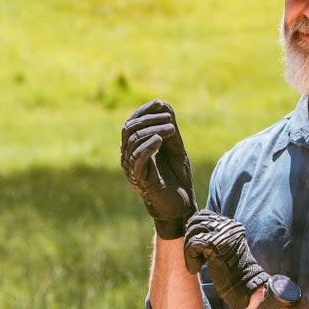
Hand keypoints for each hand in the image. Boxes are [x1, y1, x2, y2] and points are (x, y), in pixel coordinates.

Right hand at [120, 99, 197, 238]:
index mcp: (135, 147)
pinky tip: (161, 140)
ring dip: (154, 130)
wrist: (180, 205)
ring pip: (134, 141)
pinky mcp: (140, 179)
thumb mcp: (175, 147)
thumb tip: (163, 104)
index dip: (143, 110)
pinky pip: (138, 159)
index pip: (131, 122)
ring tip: (172, 129)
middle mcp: (129, 156)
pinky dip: (148, 146)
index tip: (160, 103)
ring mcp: (132, 168)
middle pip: (129, 129)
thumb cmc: (176, 176)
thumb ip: (169, 128)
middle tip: (170, 119)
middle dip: (149, 119)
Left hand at [184, 210, 268, 308]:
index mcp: (231, 224)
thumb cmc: (232, 270)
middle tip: (196, 256)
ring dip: (189, 251)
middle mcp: (227, 225)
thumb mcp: (224, 247)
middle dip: (190, 239)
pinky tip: (197, 269)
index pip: (203, 214)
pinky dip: (190, 259)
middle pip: (196, 221)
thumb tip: (190, 226)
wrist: (243, 285)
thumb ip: (213, 235)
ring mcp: (221, 233)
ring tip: (198, 264)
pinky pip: (192, 245)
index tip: (196, 246)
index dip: (194, 228)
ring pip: (192, 233)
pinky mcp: (214, 244)